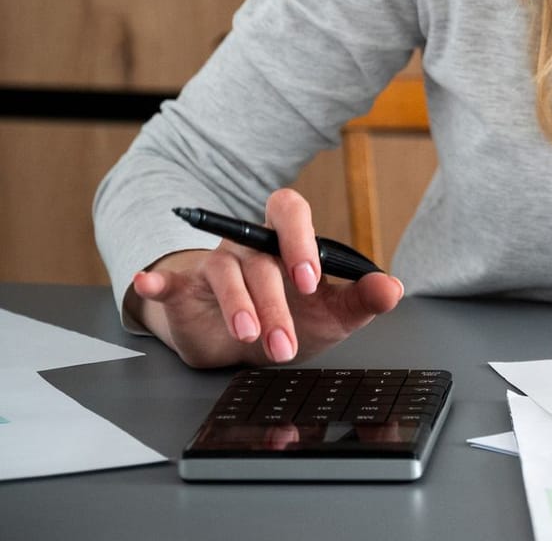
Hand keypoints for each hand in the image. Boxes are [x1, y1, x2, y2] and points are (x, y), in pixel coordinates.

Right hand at [126, 188, 403, 368]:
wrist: (247, 348)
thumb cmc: (295, 319)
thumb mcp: (334, 315)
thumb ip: (364, 299)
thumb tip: (393, 287)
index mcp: (288, 242)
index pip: (290, 212)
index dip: (299, 240)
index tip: (310, 281)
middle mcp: (251, 246)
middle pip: (260, 259)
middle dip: (274, 302)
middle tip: (285, 342)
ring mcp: (216, 264)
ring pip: (226, 273)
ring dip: (239, 308)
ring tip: (252, 339)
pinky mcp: (185, 290)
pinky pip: (169, 281)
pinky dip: (158, 282)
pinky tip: (149, 284)